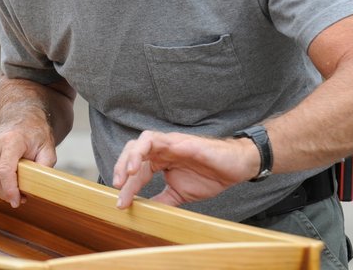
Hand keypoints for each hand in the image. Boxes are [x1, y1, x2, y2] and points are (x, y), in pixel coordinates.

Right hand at [0, 117, 57, 207]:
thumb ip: (44, 167)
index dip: (10, 190)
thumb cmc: (35, 134)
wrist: (21, 118)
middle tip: (19, 199)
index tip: (16, 202)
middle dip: (5, 194)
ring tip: (11, 192)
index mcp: (11, 140)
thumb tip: (37, 185)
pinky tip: (1, 184)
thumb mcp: (48, 149)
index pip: (5, 171)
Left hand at [112, 130, 258, 208]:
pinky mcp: (179, 141)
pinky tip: (139, 166)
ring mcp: (169, 143)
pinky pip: (154, 140)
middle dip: (120, 168)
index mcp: (159, 161)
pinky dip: (142, 150)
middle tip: (118, 188)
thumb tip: (147, 213)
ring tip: (126, 176)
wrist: (235, 168)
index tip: (120, 204)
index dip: (127, 187)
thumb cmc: (209, 176)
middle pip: (131, 152)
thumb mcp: (179, 194)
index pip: (136, 172)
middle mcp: (161, 150)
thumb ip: (162, 200)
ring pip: (140, 143)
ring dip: (128, 158)